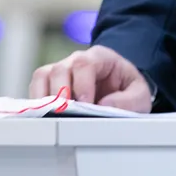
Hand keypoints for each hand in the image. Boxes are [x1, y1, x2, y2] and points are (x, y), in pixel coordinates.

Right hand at [28, 45, 151, 112]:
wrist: (119, 89)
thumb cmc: (127, 90)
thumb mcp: (139, 94)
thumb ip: (129, 100)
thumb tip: (104, 105)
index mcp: (100, 57)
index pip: (85, 64)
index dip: (82, 84)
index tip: (85, 104)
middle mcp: (76, 60)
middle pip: (60, 69)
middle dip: (61, 93)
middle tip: (65, 114)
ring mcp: (61, 70)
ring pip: (43, 76)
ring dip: (45, 98)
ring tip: (52, 117)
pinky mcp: (50, 83)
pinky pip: (36, 87)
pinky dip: (37, 102)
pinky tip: (45, 117)